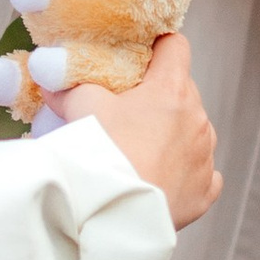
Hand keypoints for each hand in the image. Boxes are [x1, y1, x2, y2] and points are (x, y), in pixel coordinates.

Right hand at [58, 33, 221, 228]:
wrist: (114, 214)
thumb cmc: (103, 156)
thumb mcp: (81, 107)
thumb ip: (71, 87)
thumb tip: (54, 81)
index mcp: (172, 90)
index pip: (175, 46)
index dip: (156, 46)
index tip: (140, 55)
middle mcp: (198, 119)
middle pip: (183, 90)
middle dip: (158, 94)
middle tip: (127, 107)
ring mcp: (205, 157)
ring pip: (194, 131)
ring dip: (173, 133)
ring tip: (139, 148)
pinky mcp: (204, 191)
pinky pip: (202, 173)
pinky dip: (185, 171)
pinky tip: (163, 176)